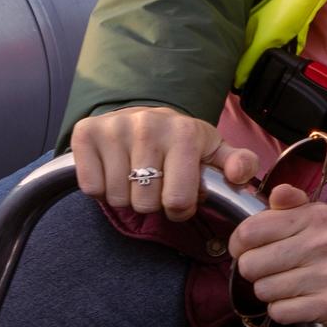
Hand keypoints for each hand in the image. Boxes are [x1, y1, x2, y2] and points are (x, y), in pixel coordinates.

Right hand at [70, 105, 256, 220]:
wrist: (141, 116)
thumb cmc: (181, 142)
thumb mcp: (214, 151)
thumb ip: (238, 164)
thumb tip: (241, 173)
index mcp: (184, 133)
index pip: (177, 201)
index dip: (179, 210)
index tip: (179, 198)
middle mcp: (147, 126)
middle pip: (145, 204)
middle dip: (152, 203)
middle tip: (155, 184)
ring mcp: (114, 128)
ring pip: (117, 198)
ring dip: (126, 197)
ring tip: (135, 176)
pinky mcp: (85, 133)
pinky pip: (92, 188)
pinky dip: (101, 189)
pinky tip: (113, 170)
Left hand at [228, 185, 326, 326]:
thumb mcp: (316, 220)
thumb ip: (291, 205)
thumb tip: (278, 193)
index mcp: (317, 216)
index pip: (250, 231)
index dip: (240, 244)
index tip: (249, 249)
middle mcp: (325, 243)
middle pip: (250, 264)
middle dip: (255, 271)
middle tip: (273, 270)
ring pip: (263, 290)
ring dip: (269, 292)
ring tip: (288, 285)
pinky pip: (279, 312)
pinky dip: (282, 311)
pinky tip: (297, 302)